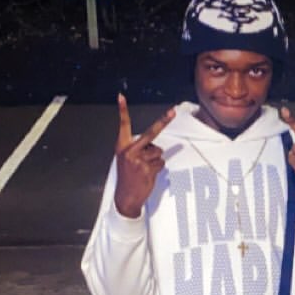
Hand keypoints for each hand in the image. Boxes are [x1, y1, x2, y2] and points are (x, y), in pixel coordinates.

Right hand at [113, 94, 173, 217]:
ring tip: (145, 169)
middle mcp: (129, 151)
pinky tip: (148, 174)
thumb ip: (136, 149)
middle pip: (151, 133)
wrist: (125, 198)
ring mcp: (139, 160)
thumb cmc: (127, 178)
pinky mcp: (148, 169)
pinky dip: (158, 168)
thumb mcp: (125, 160)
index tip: (121, 97)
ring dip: (156, 160)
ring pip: (158, 152)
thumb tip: (154, 147)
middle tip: (173, 111)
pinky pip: (161, 163)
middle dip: (163, 121)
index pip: (123, 125)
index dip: (122, 111)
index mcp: (122, 147)